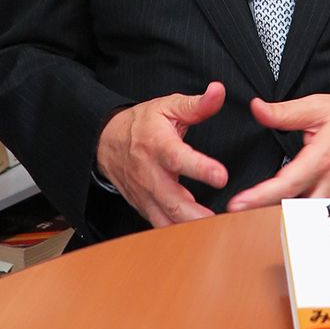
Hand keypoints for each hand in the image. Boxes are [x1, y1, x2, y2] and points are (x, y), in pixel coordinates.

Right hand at [96, 82, 228, 227]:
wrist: (106, 141)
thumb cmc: (142, 124)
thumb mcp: (168, 106)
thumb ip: (197, 104)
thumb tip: (219, 91)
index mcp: (157, 145)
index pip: (178, 158)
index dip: (200, 168)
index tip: (222, 176)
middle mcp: (149, 173)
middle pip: (172, 200)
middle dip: (197, 214)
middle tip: (223, 220)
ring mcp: (144, 194)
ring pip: (166, 219)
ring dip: (190, 228)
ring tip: (216, 233)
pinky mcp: (143, 207)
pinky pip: (160, 226)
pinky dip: (179, 234)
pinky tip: (199, 236)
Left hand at [227, 94, 329, 211]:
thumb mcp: (321, 106)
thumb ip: (286, 112)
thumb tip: (257, 109)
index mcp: (323, 159)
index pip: (286, 185)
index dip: (260, 197)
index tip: (237, 204)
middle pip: (293, 209)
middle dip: (264, 213)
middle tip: (235, 212)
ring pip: (306, 217)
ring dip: (282, 216)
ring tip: (254, 214)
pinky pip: (319, 215)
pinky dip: (301, 216)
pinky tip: (284, 212)